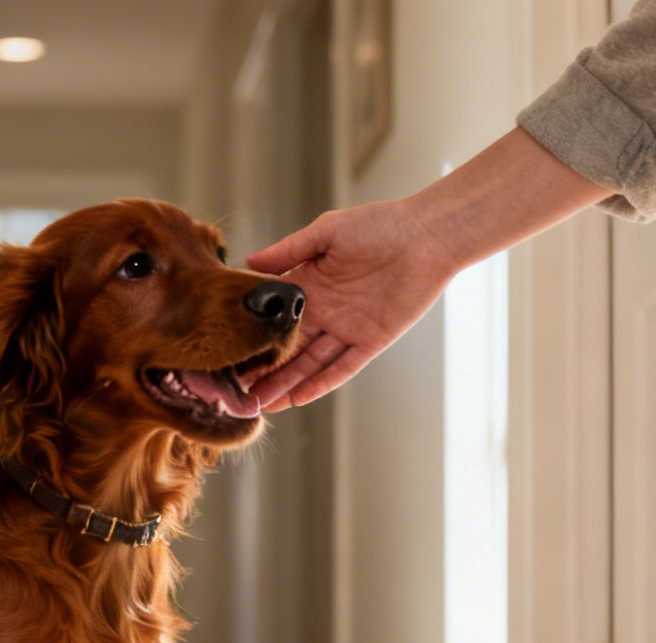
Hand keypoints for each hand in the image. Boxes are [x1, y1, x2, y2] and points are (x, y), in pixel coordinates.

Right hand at [245, 198, 459, 412]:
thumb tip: (248, 261)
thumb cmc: (379, 225)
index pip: (275, 319)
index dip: (254, 338)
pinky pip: (343, 367)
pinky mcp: (371, 341)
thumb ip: (289, 250)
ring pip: (310, 364)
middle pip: (288, 349)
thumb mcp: (327, 231)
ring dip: (287, 384)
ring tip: (261, 404)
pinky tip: (298, 398)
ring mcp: (347, 329)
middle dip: (264, 371)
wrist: (425, 235)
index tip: (230, 356)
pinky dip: (321, 383)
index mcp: (309, 285)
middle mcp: (324, 312)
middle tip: (237, 392)